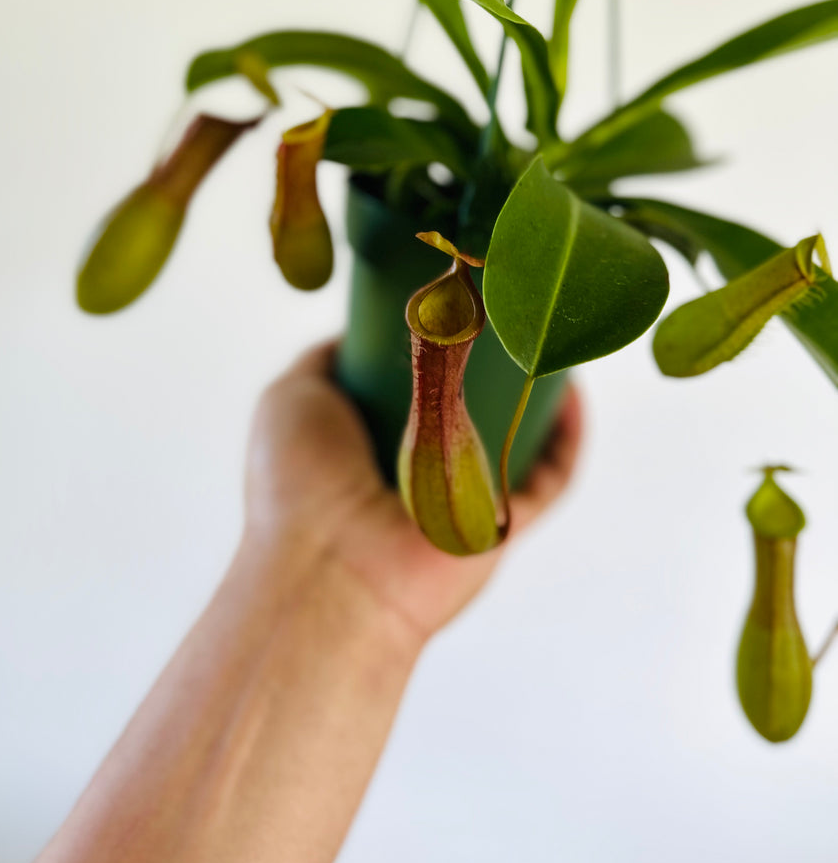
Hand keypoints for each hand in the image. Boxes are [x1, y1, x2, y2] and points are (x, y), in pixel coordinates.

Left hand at [243, 340, 582, 642]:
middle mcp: (425, 470)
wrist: (326, 565)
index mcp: (377, 442)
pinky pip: (552, 478)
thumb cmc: (296, 482)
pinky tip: (570, 389)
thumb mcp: (292, 398)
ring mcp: (466, 498)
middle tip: (514, 307)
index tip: (459, 297)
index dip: (440, 344)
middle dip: (497, 360)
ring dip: (538, 394)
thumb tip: (355, 334)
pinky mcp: (505, 524)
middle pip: (475, 407)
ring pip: (518, 438)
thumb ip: (322, 363)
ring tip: (550, 335)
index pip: (420, 387)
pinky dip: (568, 436)